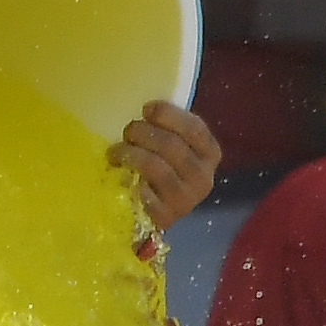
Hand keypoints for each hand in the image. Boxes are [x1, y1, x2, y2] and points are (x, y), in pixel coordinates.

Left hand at [111, 102, 219, 228]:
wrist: (155, 213)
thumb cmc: (163, 169)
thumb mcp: (174, 147)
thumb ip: (170, 129)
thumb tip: (148, 107)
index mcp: (210, 154)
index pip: (194, 129)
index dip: (168, 115)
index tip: (146, 109)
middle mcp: (203, 177)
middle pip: (171, 145)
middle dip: (142, 132)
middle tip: (128, 131)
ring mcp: (185, 200)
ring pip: (155, 166)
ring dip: (130, 153)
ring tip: (116, 151)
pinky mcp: (165, 217)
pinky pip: (144, 193)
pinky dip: (129, 182)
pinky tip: (120, 176)